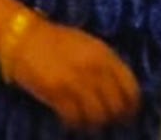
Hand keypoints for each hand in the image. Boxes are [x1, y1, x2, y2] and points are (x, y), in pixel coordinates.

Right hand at [6, 17, 140, 130]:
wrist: (27, 37)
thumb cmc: (58, 39)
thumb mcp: (89, 44)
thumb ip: (105, 62)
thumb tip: (118, 86)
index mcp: (104, 54)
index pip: (129, 85)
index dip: (132, 103)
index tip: (130, 112)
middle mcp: (93, 68)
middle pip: (115, 104)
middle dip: (115, 116)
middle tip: (110, 120)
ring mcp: (75, 82)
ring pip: (96, 115)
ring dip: (95, 122)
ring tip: (91, 122)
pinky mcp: (57, 94)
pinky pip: (74, 118)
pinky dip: (76, 124)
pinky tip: (73, 120)